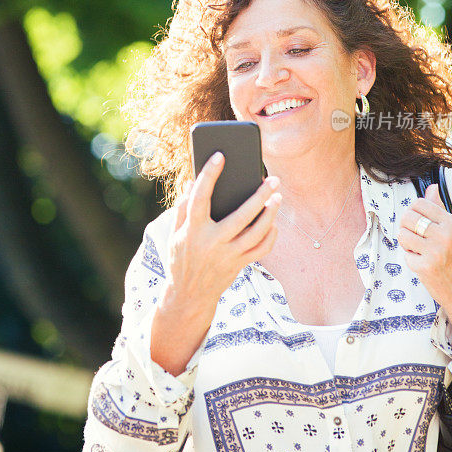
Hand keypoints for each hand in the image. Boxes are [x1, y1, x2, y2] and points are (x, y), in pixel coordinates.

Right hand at [164, 152, 281, 321]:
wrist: (188, 296)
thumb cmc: (180, 258)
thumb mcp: (174, 234)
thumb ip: (183, 209)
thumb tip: (193, 183)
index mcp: (192, 230)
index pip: (200, 197)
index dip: (209, 175)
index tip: (220, 156)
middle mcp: (212, 243)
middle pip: (241, 216)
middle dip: (259, 196)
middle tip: (272, 179)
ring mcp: (227, 256)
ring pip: (256, 233)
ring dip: (270, 214)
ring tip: (277, 197)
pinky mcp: (239, 266)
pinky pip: (261, 250)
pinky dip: (270, 236)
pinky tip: (273, 222)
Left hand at [398, 183, 451, 351]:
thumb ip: (440, 211)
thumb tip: (431, 188)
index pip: (420, 203)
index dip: (413, 210)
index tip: (416, 219)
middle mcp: (444, 236)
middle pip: (407, 217)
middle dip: (406, 226)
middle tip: (413, 235)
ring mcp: (434, 252)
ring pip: (402, 235)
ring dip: (406, 243)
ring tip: (418, 249)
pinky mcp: (424, 268)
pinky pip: (406, 255)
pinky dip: (411, 260)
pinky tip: (423, 264)